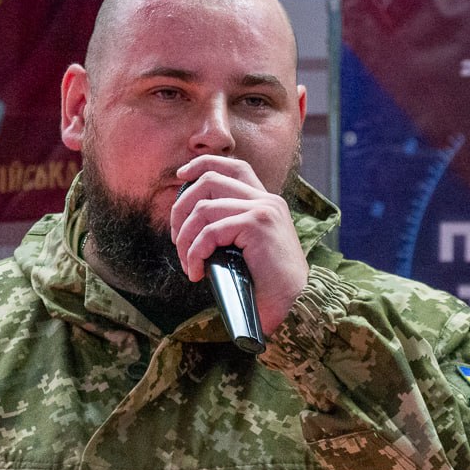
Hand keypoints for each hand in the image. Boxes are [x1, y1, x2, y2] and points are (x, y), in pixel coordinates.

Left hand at [170, 156, 308, 335]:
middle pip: (209, 180)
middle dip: (181, 207)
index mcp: (266, 202)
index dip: (202, 164)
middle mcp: (266, 200)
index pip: (233, 166)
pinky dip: (194, 253)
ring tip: (188, 263)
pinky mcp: (256, 225)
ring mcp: (262, 210)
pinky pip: (209, 232)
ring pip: (203, 208)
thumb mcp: (246, 247)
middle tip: (175, 239)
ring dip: (185, 238)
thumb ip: (228, 228)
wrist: (294, 305)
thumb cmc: (266, 284)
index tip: (180, 175)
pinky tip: (197, 272)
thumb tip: (188, 221)